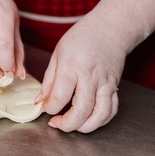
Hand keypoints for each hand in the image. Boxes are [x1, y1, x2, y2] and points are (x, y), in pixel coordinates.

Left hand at [38, 13, 127, 132]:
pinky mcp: (115, 88)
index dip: (50, 108)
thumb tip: (39, 101)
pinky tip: (88, 120)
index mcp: (72, 67)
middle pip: (81, 111)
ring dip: (85, 127)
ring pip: (100, 115)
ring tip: (72, 125)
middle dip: (66, 124)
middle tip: (56, 122)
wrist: (110, 28)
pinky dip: (100, 121)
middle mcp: (90, 77)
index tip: (46, 107)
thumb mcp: (57, 55)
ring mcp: (105, 84)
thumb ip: (49, 80)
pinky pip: (111, 111)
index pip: (60, 97)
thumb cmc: (81, 38)